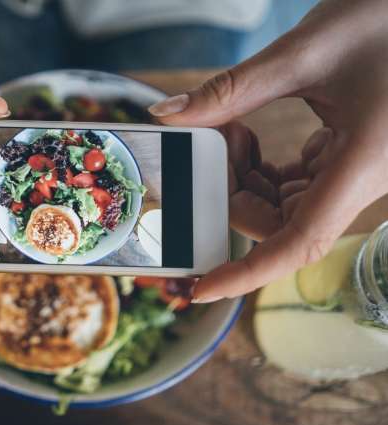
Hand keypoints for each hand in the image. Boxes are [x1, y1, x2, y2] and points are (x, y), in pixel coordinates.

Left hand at [148, 0, 387, 300]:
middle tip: (215, 145)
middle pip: (281, 223)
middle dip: (232, 195)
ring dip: (244, 180)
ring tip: (231, 129)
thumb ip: (231, 89)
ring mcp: (356, 175)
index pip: (299, 242)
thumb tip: (168, 115)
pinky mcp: (349, 162)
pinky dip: (262, 171)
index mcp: (364, 164)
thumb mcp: (305, 52)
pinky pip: (296, 187)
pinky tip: (246, 134)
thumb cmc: (387, 21)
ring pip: (285, 207)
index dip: (247, 274)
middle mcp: (364, 181)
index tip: (200, 289)